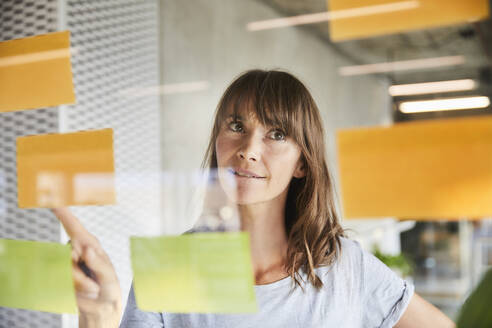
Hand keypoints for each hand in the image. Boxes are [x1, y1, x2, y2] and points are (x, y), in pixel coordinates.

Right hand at [52, 208, 121, 327]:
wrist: (101, 305)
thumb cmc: (109, 286)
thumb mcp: (109, 275)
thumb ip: (99, 263)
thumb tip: (87, 250)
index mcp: (89, 243)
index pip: (72, 225)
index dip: (62, 213)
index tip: (52, 200)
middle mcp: (76, 250)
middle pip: (68, 254)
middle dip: (82, 271)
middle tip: (95, 281)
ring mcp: (67, 264)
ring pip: (65, 270)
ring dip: (82, 283)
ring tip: (93, 287)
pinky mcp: (61, 276)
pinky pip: (63, 282)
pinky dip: (76, 289)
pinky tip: (85, 291)